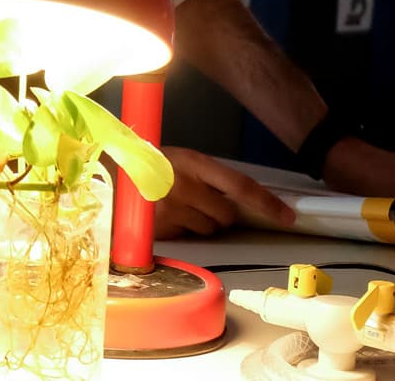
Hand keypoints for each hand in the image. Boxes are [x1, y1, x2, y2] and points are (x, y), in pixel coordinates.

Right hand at [155, 147, 296, 238]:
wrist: (107, 174)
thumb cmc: (146, 164)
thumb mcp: (179, 159)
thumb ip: (207, 176)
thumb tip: (242, 198)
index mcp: (192, 162)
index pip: (240, 186)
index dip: (266, 202)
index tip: (287, 216)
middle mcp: (183, 185)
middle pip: (227, 214)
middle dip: (221, 213)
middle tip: (202, 202)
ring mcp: (170, 208)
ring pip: (209, 228)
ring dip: (202, 222)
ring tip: (178, 206)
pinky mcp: (159, 227)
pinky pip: (188, 236)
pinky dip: (183, 229)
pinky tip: (166, 215)